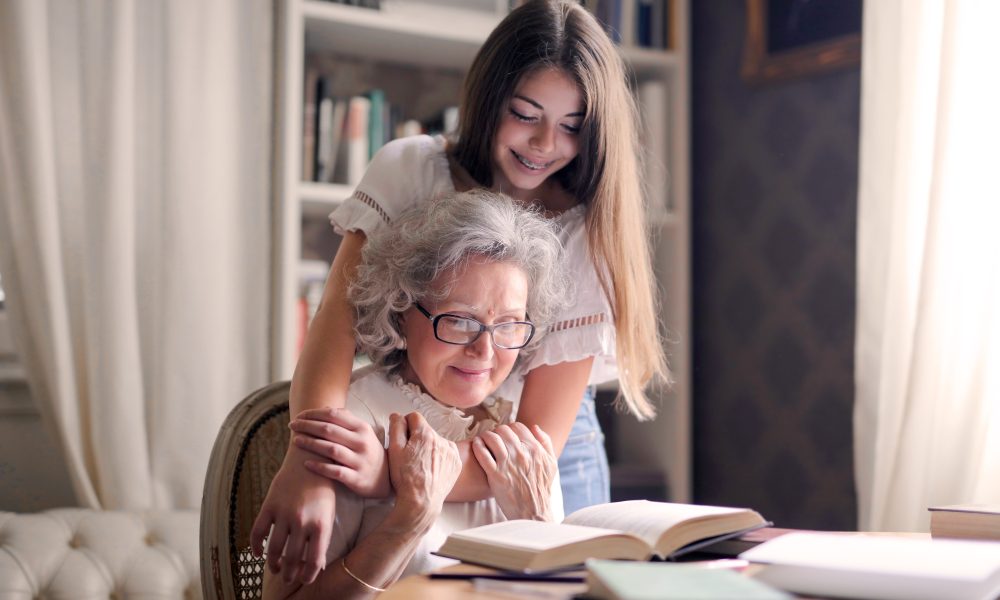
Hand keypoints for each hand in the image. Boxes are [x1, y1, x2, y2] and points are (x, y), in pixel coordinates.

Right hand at [250, 448, 335, 583]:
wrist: (310, 457)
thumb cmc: (323, 488)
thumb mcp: (328, 512)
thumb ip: (322, 538)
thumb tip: (315, 565)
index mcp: (321, 524)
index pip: (314, 560)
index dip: (308, 574)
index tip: (305, 579)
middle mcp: (302, 521)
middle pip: (292, 558)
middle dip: (290, 573)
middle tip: (288, 579)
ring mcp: (284, 513)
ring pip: (274, 549)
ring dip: (274, 564)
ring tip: (276, 569)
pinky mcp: (269, 505)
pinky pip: (258, 531)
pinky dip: (256, 546)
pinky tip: (258, 554)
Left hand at [290, 407, 390, 497]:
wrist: (385, 478)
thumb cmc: (368, 451)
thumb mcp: (363, 433)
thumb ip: (346, 420)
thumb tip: (325, 408)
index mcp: (362, 428)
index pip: (334, 415)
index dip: (314, 414)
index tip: (300, 415)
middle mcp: (361, 442)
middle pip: (329, 430)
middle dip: (307, 426)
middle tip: (292, 425)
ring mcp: (359, 461)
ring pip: (331, 449)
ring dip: (310, 444)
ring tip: (296, 440)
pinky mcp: (356, 478)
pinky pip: (334, 471)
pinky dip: (319, 467)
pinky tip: (306, 464)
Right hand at [387, 412, 461, 523]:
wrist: (422, 502)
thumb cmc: (405, 478)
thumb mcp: (394, 451)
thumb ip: (396, 427)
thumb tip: (397, 415)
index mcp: (425, 434)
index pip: (414, 417)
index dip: (405, 426)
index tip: (403, 438)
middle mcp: (442, 439)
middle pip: (426, 430)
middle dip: (417, 438)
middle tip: (410, 456)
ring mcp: (451, 452)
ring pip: (437, 441)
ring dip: (429, 447)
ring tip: (421, 464)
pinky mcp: (457, 463)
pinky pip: (447, 452)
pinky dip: (439, 457)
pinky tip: (431, 469)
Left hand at [472, 422, 556, 520]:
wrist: (533, 512)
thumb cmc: (542, 489)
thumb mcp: (551, 464)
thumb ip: (545, 443)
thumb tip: (535, 427)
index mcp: (534, 450)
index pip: (518, 427)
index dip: (510, 428)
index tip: (505, 435)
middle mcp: (521, 454)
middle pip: (503, 430)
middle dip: (497, 432)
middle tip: (493, 438)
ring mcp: (507, 464)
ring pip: (492, 438)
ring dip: (485, 436)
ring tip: (483, 440)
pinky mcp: (495, 475)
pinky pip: (482, 453)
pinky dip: (477, 446)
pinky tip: (476, 445)